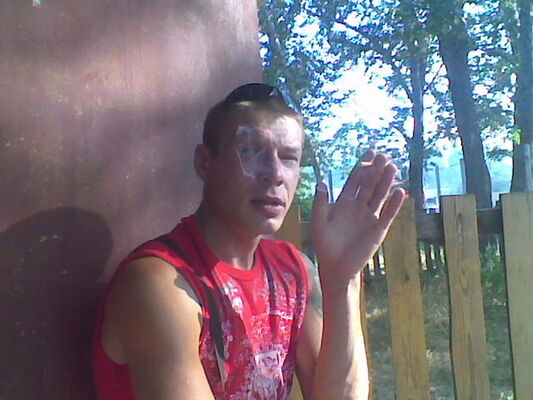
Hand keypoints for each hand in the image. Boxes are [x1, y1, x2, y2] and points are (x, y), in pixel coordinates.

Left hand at [311, 150, 405, 290]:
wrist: (336, 267)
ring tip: (393, 167)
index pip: (355, 180)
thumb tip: (321, 183)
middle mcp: (358, 207)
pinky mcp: (378, 229)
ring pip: (380, 195)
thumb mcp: (319, 224)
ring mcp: (369, 217)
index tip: (370, 152)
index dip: (363, 166)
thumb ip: (320, 204)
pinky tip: (400, 192)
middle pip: (369, 184)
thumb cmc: (325, 246)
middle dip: (376, 170)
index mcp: (344, 203)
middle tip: (385, 155)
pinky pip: (388, 214)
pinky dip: (394, 204)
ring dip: (386, 182)